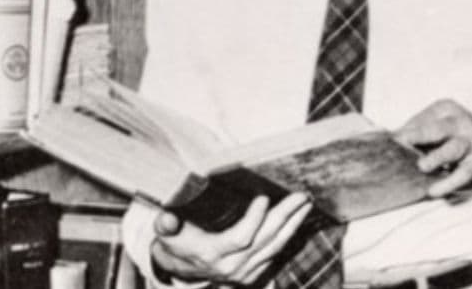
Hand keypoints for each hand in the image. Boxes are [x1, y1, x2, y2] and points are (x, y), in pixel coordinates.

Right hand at [151, 193, 313, 285]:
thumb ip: (166, 225)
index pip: (240, 237)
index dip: (254, 219)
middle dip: (285, 216)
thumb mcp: (166, 233)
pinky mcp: (252, 275)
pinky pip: (275, 254)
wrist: (179, 269)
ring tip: (305, 204)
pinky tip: (296, 221)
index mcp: (212, 254)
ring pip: (275, 247)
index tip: (263, 197)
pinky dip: (287, 237)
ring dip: (293, 224)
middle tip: (300, 196)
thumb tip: (166, 220)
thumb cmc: (175, 244)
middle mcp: (232, 266)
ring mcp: (244, 273)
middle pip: (266, 240)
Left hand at [395, 100, 471, 197]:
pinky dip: (448, 182)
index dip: (406, 132)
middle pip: (439, 129)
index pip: (422, 120)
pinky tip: (434, 190)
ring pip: (453, 148)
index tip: (392, 142)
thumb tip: (387, 143)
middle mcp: (460, 122)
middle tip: (402, 141)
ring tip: (422, 166)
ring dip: (437, 157)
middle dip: (420, 135)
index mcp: (445, 109)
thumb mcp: (438, 125)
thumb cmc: (455, 135)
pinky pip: (463, 173)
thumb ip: (416, 132)